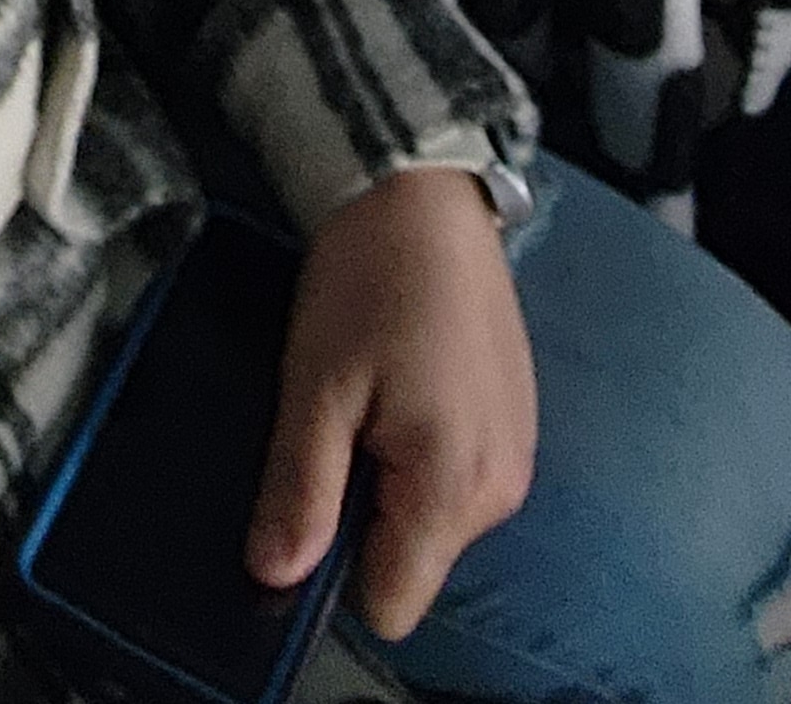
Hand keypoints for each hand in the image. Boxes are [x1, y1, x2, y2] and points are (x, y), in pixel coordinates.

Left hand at [245, 168, 535, 640]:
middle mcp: (501, 488)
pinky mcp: (514, 420)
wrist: (426, 188)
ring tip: (367, 393)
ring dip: (389, 476)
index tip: (306, 508)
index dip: (334, 571)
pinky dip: (420, 447)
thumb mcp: (315, 383)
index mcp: (453, 487)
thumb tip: (275, 577)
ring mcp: (515, 453)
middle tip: (335, 425)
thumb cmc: (369, 277)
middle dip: (362, 513)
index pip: (392, 601)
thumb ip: (300, 489)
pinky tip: (400, 381)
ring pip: (431, 517)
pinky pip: (456, 474)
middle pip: (412, 558)